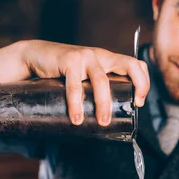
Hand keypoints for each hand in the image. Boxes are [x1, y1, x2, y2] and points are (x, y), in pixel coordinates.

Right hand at [20, 40, 149, 125]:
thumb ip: (95, 90)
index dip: (143, 83)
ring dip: (104, 104)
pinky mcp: (68, 60)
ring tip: (102, 122)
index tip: (138, 103)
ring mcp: (85, 56)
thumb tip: (105, 122)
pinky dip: (76, 103)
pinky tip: (77, 118)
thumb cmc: (63, 72)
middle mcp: (101, 56)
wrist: (35, 55)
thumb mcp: (85, 78)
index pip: (137, 65)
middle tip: (130, 110)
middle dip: (136, 88)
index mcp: (109, 60)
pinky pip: (75, 85)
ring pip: (102, 80)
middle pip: (129, 66)